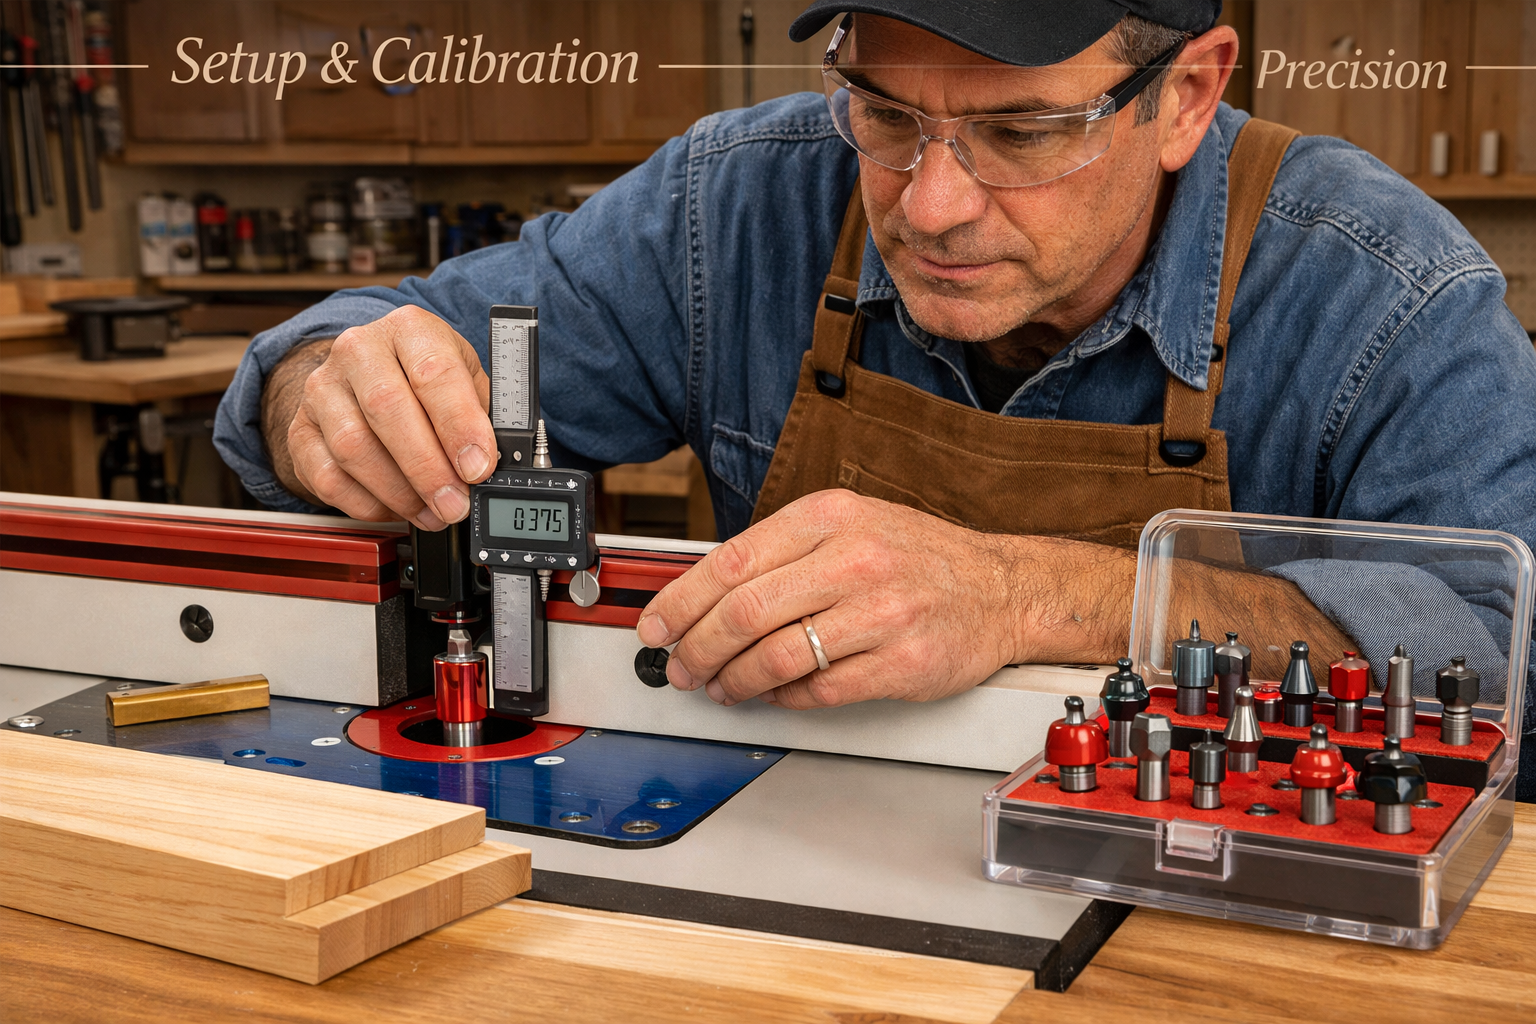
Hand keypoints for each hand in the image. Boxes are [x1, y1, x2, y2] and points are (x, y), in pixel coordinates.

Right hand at [271, 306, 495, 528]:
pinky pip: (328, 477)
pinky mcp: (300, 430)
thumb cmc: (427, 379)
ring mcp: (322, 390)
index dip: (458, 425)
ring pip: (353, 447)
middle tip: (455, 503)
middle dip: (428, 468)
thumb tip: (490, 463)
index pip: (433, 372)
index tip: (478, 466)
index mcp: (409, 329)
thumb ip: (482, 416)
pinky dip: (368, 503)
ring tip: (433, 511)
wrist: (368, 375)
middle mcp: (358, 350)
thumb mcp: (467, 379)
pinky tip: (398, 508)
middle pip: (387, 409)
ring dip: (399, 492)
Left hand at [634, 490, 1134, 709]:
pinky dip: (785, 698)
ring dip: (735, 680)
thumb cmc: (919, 557)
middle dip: (698, 648)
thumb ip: (783, 553)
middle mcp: (854, 559)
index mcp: (830, 517)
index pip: (732, 561)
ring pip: (776, 657)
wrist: (1004, 588)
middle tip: (681, 666)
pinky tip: (775, 693)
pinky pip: (819, 690)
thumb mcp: (849, 525)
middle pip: (745, 613)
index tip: (656, 625)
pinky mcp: (901, 663)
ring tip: (722, 686)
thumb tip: (705, 595)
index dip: (681, 601)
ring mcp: (881, 613)